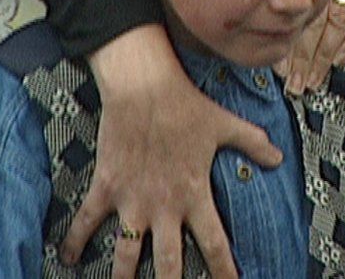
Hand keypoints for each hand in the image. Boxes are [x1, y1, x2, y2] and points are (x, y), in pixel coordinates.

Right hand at [60, 24, 282, 277]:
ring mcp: (131, 200)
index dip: (224, 271)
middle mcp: (163, 206)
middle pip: (168, 263)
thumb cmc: (185, 104)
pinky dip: (73, 240)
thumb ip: (254, 143)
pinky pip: (85, 221)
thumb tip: (278, 158)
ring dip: (123, 277)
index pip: (214, 244)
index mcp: (194, 195)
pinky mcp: (105, 187)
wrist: (143, 86)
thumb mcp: (226, 124)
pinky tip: (66, 258)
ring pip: (125, 254)